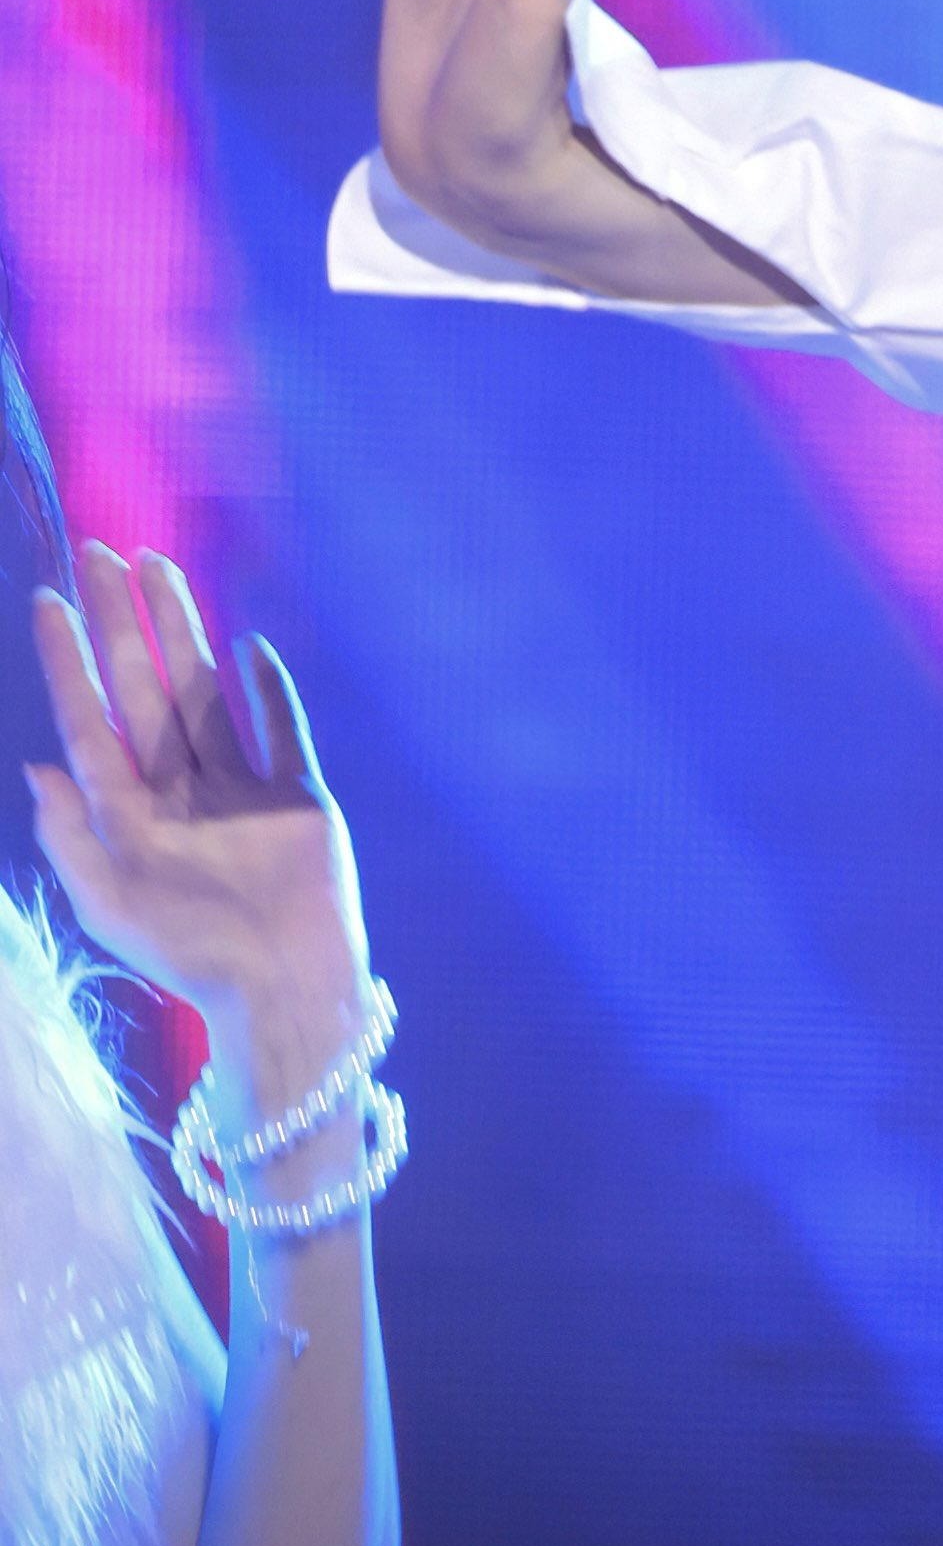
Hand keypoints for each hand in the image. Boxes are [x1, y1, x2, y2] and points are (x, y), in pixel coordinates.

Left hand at [27, 547, 364, 1052]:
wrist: (285, 992)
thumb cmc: (191, 960)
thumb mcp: (108, 907)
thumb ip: (70, 837)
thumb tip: (39, 763)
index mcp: (128, 815)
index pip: (91, 720)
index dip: (68, 662)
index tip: (49, 601)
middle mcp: (180, 790)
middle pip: (146, 687)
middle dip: (121, 622)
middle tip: (101, 553)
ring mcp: (242, 789)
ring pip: (205, 693)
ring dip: (183, 631)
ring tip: (158, 571)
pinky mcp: (300, 798)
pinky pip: (282, 732)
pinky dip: (268, 692)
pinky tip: (249, 649)